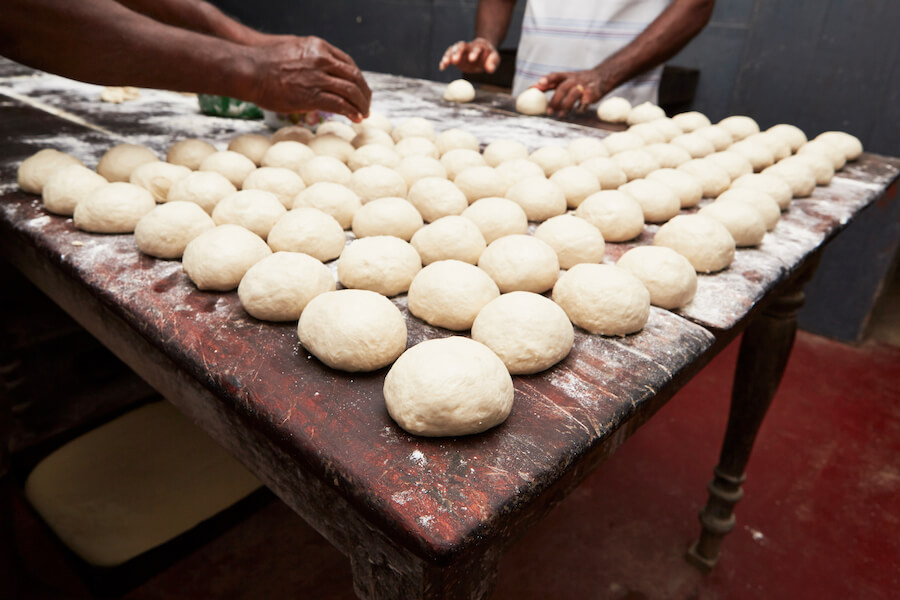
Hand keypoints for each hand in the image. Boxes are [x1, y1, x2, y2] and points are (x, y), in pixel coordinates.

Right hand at [248, 36, 371, 122]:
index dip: (357, 78)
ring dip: (361, 104)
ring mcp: (319, 77)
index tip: (360, 88)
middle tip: (367, 103)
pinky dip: (351, 112)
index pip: (348, 63)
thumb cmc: (264, 62)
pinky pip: (340, 104)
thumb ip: (308, 59)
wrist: (248, 70)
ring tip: (364, 113)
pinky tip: (356, 118)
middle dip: (364, 92)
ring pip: (351, 91)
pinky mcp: (313, 95)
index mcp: (319, 47)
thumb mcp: (292, 50)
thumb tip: (314, 73)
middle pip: (354, 76)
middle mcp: (322, 60)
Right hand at [439, 37, 499, 72]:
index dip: (474, 52)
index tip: (472, 59)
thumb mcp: (494, 59)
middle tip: (455, 60)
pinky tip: (442, 67)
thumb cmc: (489, 57)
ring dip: (449, 55)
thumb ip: (493, 63)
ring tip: (446, 63)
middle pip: (462, 46)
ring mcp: (460, 50)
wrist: (482, 54)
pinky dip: (444, 61)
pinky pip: (448, 55)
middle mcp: (469, 46)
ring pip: (453, 49)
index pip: (477, 48)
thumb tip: (490, 69)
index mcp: (480, 46)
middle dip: (458, 52)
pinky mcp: (455, 55)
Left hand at [535, 68, 613, 116]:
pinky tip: (577, 112)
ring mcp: (584, 86)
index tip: (540, 83)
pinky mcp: (593, 93)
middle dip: (555, 100)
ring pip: (573, 94)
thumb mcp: (565, 79)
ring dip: (566, 106)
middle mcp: (575, 79)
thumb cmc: (578, 80)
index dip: (548, 79)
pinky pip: (585, 102)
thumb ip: (549, 84)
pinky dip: (581, 107)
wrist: (601, 77)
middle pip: (563, 88)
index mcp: (566, 76)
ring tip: (560, 116)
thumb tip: (531, 89)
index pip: (556, 75)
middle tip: (549, 112)